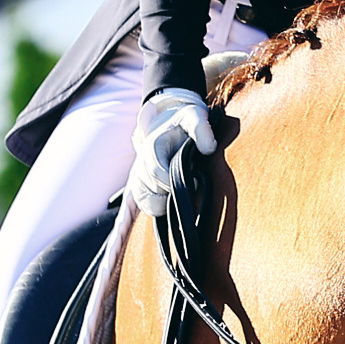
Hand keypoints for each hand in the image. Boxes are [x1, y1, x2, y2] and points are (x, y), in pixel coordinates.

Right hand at [129, 88, 216, 216]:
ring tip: (178, 204)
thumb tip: (209, 148)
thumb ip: (201, 128)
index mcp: (153, 147)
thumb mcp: (194, 116)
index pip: (157, 172)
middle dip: (170, 194)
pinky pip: (137, 205)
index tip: (196, 183)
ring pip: (144, 201)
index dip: (174, 181)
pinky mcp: (142, 186)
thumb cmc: (184, 121)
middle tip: (190, 192)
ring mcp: (140, 176)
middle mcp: (143, 163)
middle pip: (150, 190)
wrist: (171, 122)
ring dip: (161, 206)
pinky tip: (135, 226)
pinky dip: (139, 214)